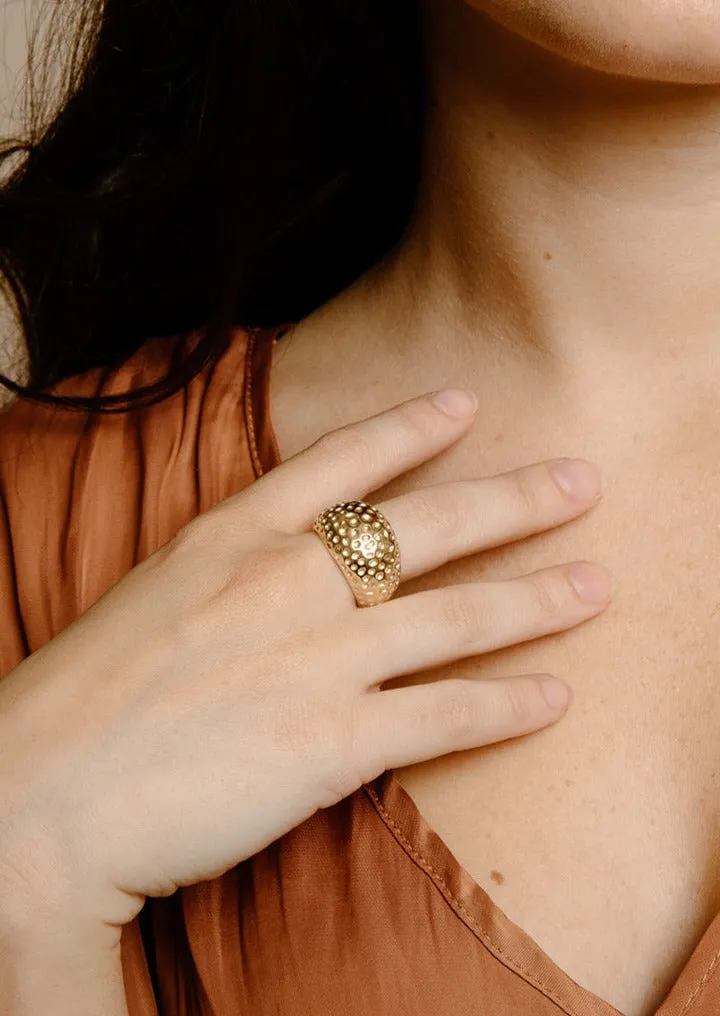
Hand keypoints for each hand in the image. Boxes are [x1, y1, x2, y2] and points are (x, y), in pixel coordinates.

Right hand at [0, 388, 610, 938]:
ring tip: (596, 587)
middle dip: (515, 499)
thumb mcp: (157, 593)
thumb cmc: (86, 697)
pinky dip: (506, 708)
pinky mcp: (329, 743)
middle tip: (582, 481)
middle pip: (426, 525)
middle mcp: (283, 582)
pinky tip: (553, 700)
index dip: (411, 428)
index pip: (340, 462)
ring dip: (537, 600)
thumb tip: (295, 563)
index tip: (466, 404)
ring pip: (455, 616)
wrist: (42, 794)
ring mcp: (312, 659)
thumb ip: (233, 568)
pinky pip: (443, 716)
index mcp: (231, 534)